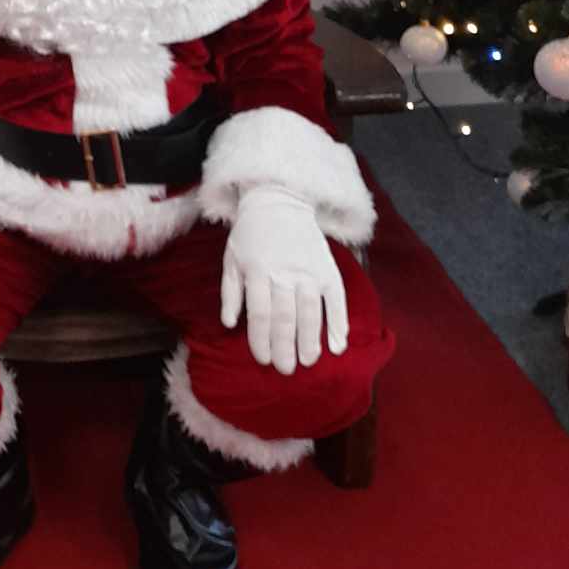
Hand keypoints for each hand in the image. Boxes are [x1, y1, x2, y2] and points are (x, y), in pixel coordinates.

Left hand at [220, 185, 347, 373]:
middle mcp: (284, 272)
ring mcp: (309, 270)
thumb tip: (229, 324)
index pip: (260, 314)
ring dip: (311, 340)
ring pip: (311, 312)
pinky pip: (336, 299)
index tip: (263, 360)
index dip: (261, 340)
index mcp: (257, 270)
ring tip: (308, 361)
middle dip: (285, 347)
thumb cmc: (251, 233)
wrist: (280, 199)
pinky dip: (339, 323)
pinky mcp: (328, 268)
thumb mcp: (231, 257)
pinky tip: (338, 344)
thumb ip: (230, 292)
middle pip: (285, 317)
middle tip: (286, 369)